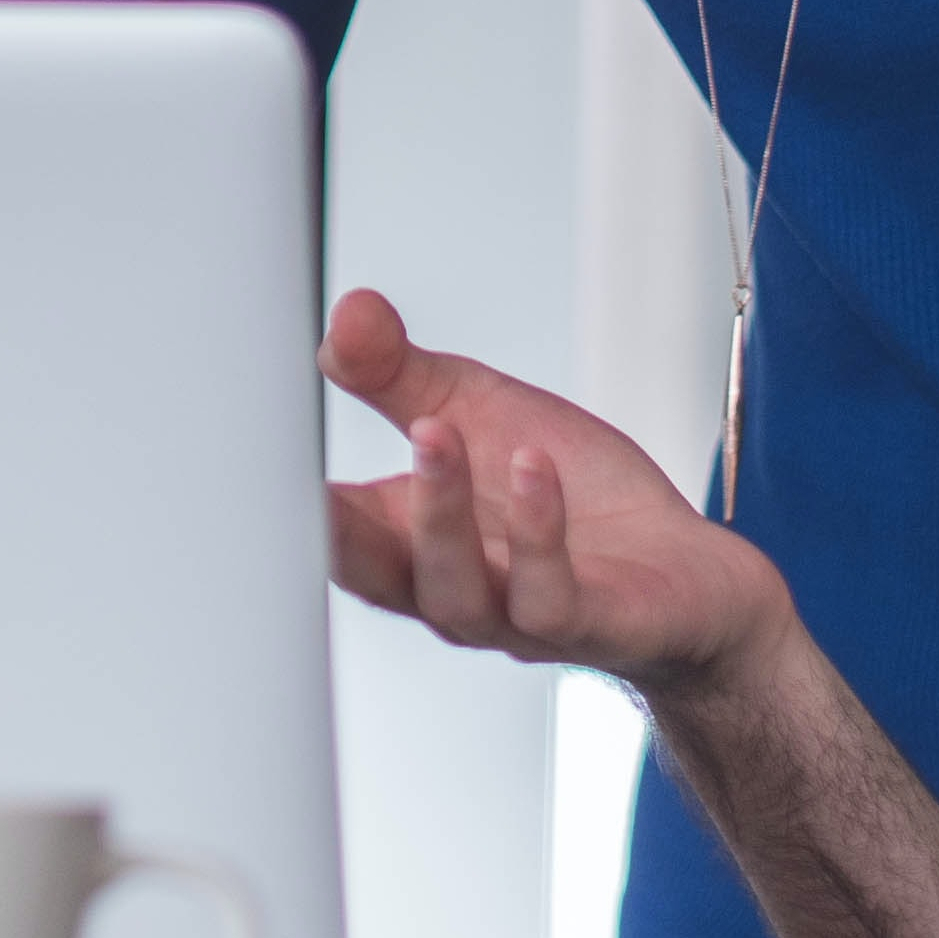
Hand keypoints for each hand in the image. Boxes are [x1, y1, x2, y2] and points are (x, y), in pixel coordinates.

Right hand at [320, 288, 792, 690]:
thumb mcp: (478, 413)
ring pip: (453, 590)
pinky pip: (547, 594)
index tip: (250, 442)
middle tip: (307, 466)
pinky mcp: (589, 624)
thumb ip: (399, 373)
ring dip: (439, 511)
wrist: (688, 577)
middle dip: (336, 525)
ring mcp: (515, 616)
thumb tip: (347, 314)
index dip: (281, 499)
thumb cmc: (576, 502)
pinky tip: (530, 469)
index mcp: (408, 542)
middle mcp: (449, 590)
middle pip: (370, 575)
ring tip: (435, 430)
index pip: (325, 530)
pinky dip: (534, 532)